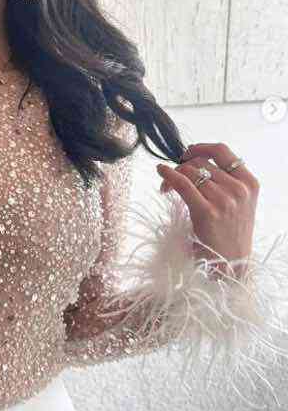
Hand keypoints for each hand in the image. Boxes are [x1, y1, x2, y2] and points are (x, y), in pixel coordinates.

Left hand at [157, 142, 258, 281]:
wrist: (231, 263)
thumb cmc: (230, 232)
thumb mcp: (240, 202)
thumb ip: (226, 181)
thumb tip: (193, 159)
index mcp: (249, 183)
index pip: (222, 151)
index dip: (200, 147)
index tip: (187, 153)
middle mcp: (238, 189)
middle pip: (200, 162)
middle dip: (182, 166)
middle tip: (172, 177)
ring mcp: (224, 201)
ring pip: (189, 171)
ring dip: (173, 175)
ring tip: (166, 188)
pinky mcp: (207, 212)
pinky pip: (183, 183)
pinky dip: (168, 174)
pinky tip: (161, 172)